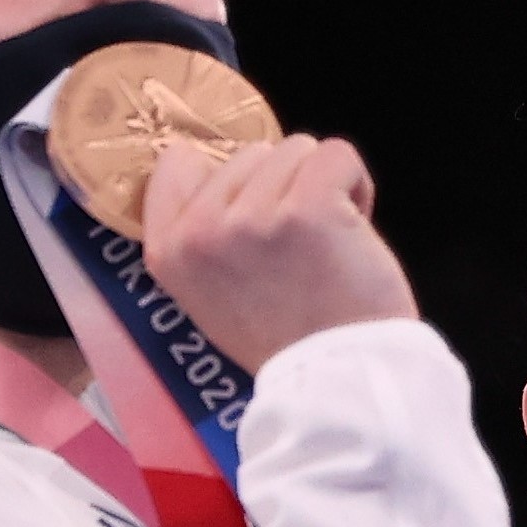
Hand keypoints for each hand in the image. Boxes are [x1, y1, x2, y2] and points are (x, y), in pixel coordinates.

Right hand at [142, 132, 416, 373]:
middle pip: (248, 153)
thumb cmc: (288, 337)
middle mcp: (202, 230)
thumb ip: (205, 236)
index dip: (229, 178)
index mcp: (169, 251)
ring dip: (322, 185)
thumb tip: (225, 171)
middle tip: (301, 245)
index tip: (257, 211)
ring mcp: (253, 217)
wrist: (339, 377)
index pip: (177, 162)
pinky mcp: (308, 208)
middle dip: (283, 186)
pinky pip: (337, 154)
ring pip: (295, 149)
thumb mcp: (211, 295)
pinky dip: (356, 182)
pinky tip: (356, 223)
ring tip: (328, 240)